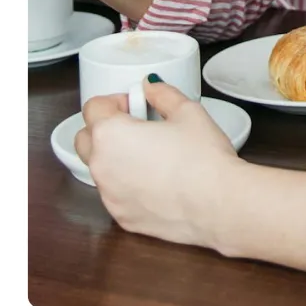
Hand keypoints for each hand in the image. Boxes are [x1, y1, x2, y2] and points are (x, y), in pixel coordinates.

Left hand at [74, 78, 243, 249]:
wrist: (221, 205)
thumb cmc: (203, 158)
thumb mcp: (186, 110)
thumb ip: (161, 93)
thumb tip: (150, 86)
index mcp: (110, 134)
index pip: (93, 107)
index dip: (115, 101)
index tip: (135, 105)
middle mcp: (102, 166)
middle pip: (85, 139)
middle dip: (103, 129)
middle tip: (134, 128)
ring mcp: (110, 196)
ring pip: (100, 169)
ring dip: (115, 158)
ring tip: (150, 156)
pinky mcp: (123, 219)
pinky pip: (116, 195)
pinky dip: (127, 186)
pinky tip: (156, 182)